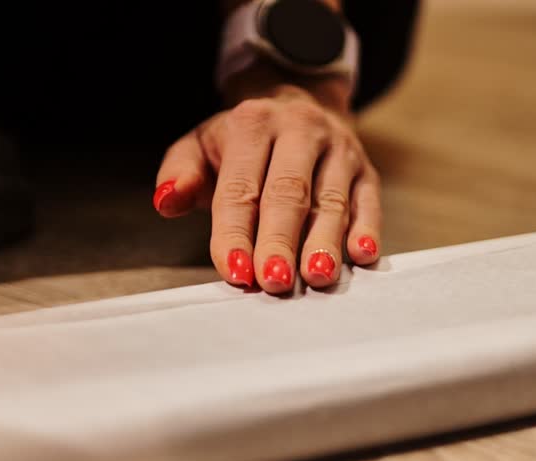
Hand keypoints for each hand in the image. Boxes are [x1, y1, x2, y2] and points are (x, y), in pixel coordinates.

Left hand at [153, 83, 382, 292]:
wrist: (297, 105)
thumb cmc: (242, 143)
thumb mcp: (201, 145)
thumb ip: (180, 173)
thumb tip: (167, 200)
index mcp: (252, 124)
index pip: (241, 186)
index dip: (236, 232)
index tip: (235, 271)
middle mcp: (300, 130)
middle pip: (289, 194)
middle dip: (280, 241)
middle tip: (273, 282)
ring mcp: (339, 150)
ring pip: (331, 201)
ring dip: (324, 243)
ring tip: (316, 277)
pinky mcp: (366, 171)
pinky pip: (368, 202)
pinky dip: (367, 230)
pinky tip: (360, 256)